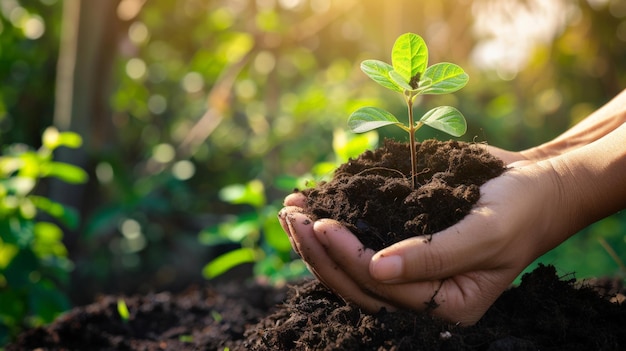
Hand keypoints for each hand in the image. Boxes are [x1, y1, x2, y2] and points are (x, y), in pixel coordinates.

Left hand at [279, 160, 568, 324]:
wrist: (535, 188)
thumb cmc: (518, 211)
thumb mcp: (485, 234)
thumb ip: (435, 256)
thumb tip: (378, 269)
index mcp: (447, 306)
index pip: (385, 290)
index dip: (349, 258)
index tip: (323, 223)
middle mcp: (423, 298)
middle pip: (358, 285)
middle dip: (319, 252)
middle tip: (292, 216)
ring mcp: (410, 275)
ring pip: (351, 270)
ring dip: (315, 243)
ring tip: (290, 211)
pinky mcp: (402, 249)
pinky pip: (361, 247)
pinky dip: (332, 230)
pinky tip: (309, 208)